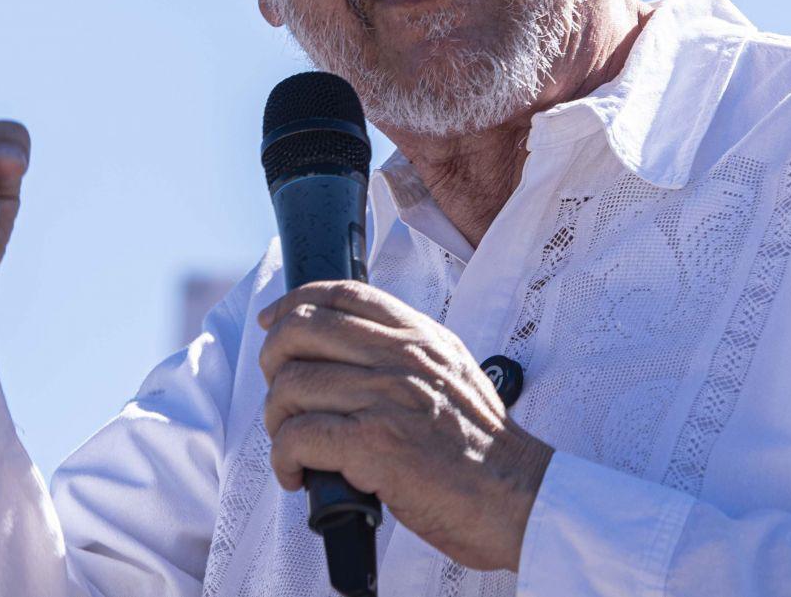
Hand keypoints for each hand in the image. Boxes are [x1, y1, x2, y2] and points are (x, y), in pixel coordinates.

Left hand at [257, 281, 553, 572]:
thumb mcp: (451, 372)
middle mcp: (400, 357)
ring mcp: (386, 398)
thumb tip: (347, 345)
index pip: (340, 293)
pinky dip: (285, 459)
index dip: (294, 302)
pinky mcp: (374, 444)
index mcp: (418, 335)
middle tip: (280, 395)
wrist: (517, 497)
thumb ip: (406, 351)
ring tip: (293, 445)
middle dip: (273, 360)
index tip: (272, 321)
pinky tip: (299, 475)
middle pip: (301, 330)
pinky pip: (298, 437)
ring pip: (291, 386)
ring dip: (277, 420)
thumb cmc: (481, 447)